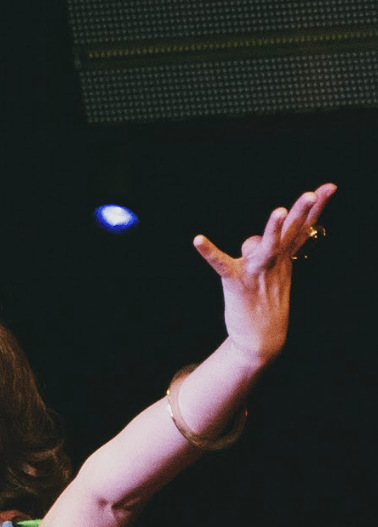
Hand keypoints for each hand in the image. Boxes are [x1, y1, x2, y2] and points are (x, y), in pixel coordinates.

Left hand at [194, 182, 334, 366]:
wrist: (261, 339)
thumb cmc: (263, 302)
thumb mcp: (268, 273)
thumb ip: (259, 251)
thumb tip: (251, 240)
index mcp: (285, 258)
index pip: (302, 227)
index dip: (316, 207)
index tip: (330, 187)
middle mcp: (275, 262)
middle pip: (290, 230)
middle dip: (302, 211)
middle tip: (312, 193)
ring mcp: (257, 272)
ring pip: (267, 245)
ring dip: (273, 229)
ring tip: (279, 211)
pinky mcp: (237, 283)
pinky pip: (221, 263)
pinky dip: (209, 251)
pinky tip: (197, 240)